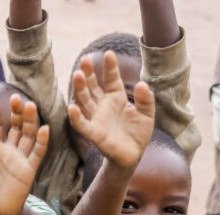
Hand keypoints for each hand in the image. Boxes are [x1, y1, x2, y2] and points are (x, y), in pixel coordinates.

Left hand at [0, 95, 48, 214]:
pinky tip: (43, 128)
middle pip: (15, 126)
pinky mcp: (29, 169)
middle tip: (15, 97)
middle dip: (16, 112)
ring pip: (27, 135)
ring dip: (29, 121)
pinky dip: (42, 141)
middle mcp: (9, 149)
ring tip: (29, 105)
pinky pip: (37, 153)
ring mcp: (21, 158)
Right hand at [68, 51, 154, 168]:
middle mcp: (103, 106)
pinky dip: (76, 117)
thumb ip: (146, 99)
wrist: (133, 156)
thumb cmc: (138, 134)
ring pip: (85, 101)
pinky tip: (72, 107)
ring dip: (80, 89)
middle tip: (84, 60)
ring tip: (77, 75)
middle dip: (88, 74)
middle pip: (93, 87)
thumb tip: (142, 84)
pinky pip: (82, 124)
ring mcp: (97, 119)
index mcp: (116, 98)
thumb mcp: (147, 114)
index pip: (112, 79)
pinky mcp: (94, 134)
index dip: (110, 67)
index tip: (109, 53)